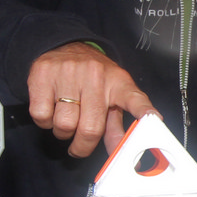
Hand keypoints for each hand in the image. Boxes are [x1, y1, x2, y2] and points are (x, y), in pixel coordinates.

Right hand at [27, 42, 158, 157]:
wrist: (64, 46)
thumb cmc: (91, 78)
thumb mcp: (110, 95)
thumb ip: (116, 125)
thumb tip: (122, 151)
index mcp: (118, 83)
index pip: (134, 98)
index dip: (144, 111)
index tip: (153, 120)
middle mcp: (95, 75)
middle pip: (90, 128)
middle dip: (83, 146)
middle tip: (79, 146)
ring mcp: (69, 73)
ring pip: (64, 125)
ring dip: (62, 132)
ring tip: (66, 120)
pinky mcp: (44, 75)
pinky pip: (42, 116)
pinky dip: (45, 122)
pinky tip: (52, 110)